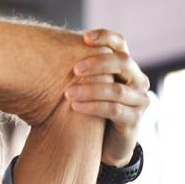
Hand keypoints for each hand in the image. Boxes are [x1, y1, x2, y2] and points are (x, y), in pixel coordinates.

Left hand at [66, 29, 149, 166]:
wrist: (104, 145)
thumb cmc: (90, 112)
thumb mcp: (85, 89)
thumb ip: (78, 72)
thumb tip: (45, 52)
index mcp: (125, 68)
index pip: (121, 43)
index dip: (105, 37)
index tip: (84, 37)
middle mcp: (137, 80)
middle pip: (123, 62)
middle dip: (98, 63)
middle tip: (75, 68)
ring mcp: (139, 100)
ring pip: (116, 90)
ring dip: (91, 90)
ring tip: (68, 93)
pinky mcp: (134, 120)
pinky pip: (114, 110)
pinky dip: (93, 107)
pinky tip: (75, 107)